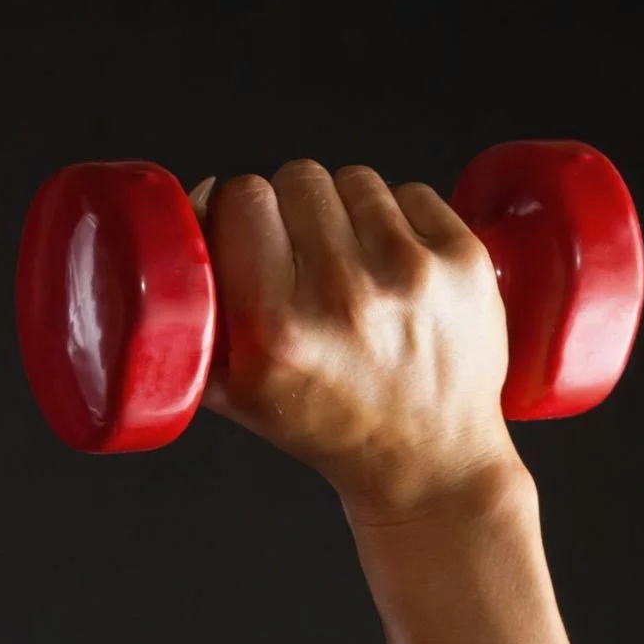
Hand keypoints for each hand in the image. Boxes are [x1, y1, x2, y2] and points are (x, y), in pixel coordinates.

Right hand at [189, 163, 521, 526]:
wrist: (430, 465)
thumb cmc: (335, 430)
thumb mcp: (243, 400)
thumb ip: (197, 328)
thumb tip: (181, 232)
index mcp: (277, 331)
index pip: (243, 199)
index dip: (241, 211)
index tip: (250, 235)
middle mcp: (343, 297)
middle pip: (298, 178)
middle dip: (293, 211)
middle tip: (304, 258)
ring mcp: (411, 274)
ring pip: (354, 180)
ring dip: (346, 212)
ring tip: (354, 267)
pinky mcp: (462, 260)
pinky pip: (411, 193)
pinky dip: (400, 221)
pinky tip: (397, 270)